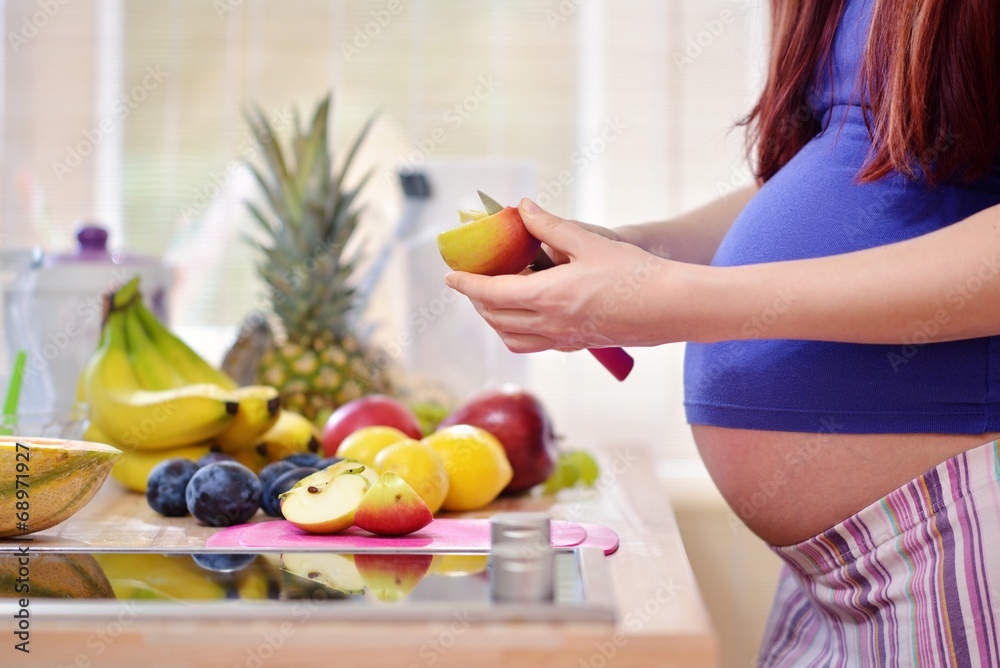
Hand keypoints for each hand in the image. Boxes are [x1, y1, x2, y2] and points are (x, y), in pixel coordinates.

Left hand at [445, 199, 675, 352]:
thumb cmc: (633, 272)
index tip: (450, 277)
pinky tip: (525, 314)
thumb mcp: (588, 242)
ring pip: (511, 337)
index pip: (491, 293)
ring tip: (493, 300)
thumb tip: (521, 209)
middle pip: (495, 317)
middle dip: (476, 300)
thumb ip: (550, 226)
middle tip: (471, 282)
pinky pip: (533, 344)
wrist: (669, 308)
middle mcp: (549, 324)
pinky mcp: (577, 345)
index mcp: (547, 297)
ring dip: (494, 319)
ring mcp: (563, 339)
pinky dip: (516, 331)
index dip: (466, 285)